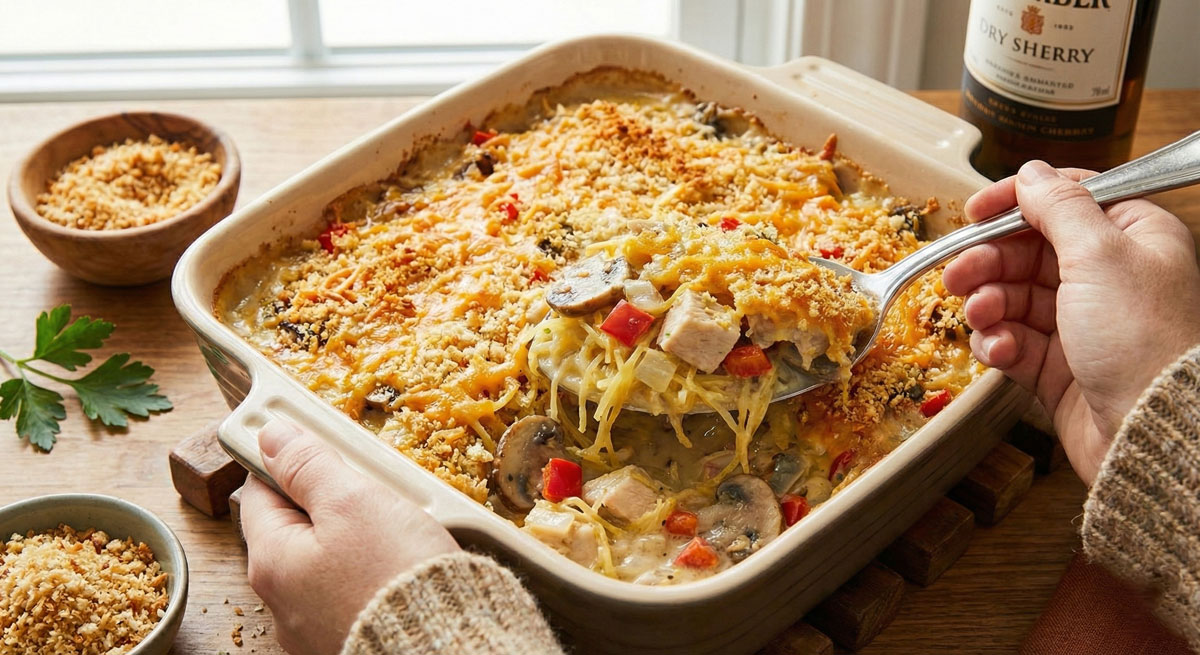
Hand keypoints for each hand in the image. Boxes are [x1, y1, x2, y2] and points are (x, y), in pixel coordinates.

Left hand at [240, 419, 459, 654]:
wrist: (444, 643)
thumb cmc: (396, 574)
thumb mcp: (352, 501)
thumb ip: (309, 466)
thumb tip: (273, 439)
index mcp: (272, 563)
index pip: (260, 493)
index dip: (288, 461)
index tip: (318, 445)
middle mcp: (284, 602)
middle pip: (297, 528)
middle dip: (333, 500)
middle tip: (374, 485)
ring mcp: (315, 626)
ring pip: (328, 560)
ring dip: (357, 536)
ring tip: (400, 525)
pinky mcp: (349, 637)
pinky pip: (353, 590)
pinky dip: (373, 571)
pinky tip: (403, 563)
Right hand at [943, 160, 1199, 484]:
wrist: (1151, 431)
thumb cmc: (1143, 339)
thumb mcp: (1099, 255)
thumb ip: (1059, 206)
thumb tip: (1032, 173)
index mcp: (1132, 238)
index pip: (1068, 201)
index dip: (1018, 202)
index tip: (975, 211)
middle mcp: (1109, 278)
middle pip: (1029, 252)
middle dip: (989, 262)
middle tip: (957, 275)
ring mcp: (1082, 324)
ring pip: (1014, 298)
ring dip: (988, 304)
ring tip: (980, 316)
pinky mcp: (1059, 367)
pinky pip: (1013, 341)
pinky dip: (998, 344)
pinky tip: (1000, 351)